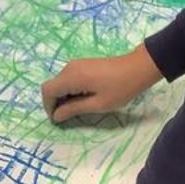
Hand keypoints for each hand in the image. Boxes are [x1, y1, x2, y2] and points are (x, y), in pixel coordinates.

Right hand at [41, 45, 162, 122]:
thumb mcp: (97, 104)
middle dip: (56, 103)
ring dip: (63, 97)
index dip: (48, 107)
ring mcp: (76, 64)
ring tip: (79, 108)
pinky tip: (84, 97)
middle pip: (52, 86)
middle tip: (69, 116)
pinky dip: (70, 89)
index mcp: (72, 77)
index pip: (47, 91)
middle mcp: (70, 68)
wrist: (137, 68)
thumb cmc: (120, 88)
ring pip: (60, 82)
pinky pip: (68, 78)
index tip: (58, 119)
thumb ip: (74, 109)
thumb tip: (56, 116)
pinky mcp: (82, 64)